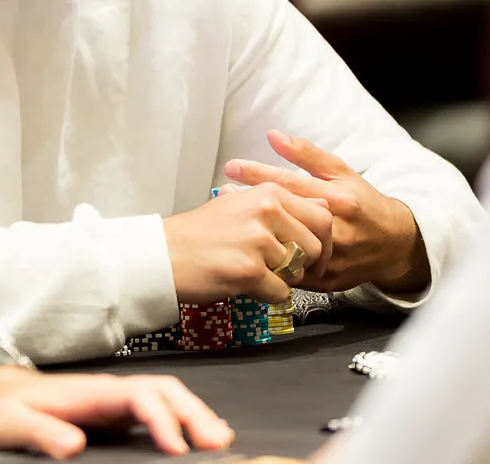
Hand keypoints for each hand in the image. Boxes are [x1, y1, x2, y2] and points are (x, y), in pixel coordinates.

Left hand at [0, 365, 234, 458]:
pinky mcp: (115, 414)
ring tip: (218, 441)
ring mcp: (114, 402)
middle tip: (216, 443)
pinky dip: (182, 421)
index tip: (177, 448)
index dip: (162, 420)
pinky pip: (157, 411)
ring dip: (194, 415)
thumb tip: (73, 445)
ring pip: (166, 398)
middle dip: (193, 413)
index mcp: (90, 392)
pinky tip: (196, 438)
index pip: (138, 397)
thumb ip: (41, 433)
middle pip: (164, 392)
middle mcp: (109, 392)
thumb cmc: (2, 410)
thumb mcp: (12, 424)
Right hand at [162, 182, 330, 304]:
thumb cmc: (201, 232)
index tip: (314, 257)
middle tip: (282, 272)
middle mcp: (267, 211)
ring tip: (252, 273)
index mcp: (269, 192)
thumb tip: (324, 207)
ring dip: (280, 280)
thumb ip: (283, 206)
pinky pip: (281, 292)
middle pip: (315, 247)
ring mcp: (258, 241)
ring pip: (297, 272)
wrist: (165, 254)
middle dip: (305, 266)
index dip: (323, 242)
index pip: (322, 217)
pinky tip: (244, 285)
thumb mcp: (242, 204)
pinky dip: (267, 295)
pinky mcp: (250, 270)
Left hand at [225, 131, 428, 294]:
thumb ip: (307, 155)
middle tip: (223, 196)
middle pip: (287, 217)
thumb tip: (273, 135)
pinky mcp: (328, 282)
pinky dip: (270, 262)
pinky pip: (293, 274)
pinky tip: (249, 252)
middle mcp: (337, 230)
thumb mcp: (341, 172)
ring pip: (288, 249)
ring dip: (258, 236)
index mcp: (341, 200)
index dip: (259, 174)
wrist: (394, 244)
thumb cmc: (364, 203)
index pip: (292, 184)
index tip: (232, 167)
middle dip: (252, 206)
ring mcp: (333, 259)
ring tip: (232, 223)